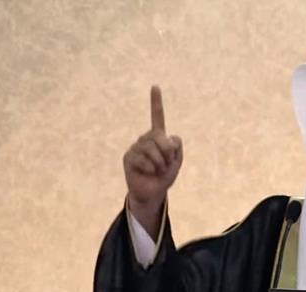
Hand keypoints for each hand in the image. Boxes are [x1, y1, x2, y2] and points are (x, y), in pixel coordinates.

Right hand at [123, 85, 182, 235]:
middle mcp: (146, 138)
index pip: (157, 117)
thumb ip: (176, 147)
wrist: (153, 192)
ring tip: (156, 170)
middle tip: (165, 165)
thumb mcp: (177, 161)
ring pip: (152, 150)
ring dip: (159, 164)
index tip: (155, 86)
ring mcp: (136, 147)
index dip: (156, 102)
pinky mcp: (129, 157)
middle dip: (168, 154)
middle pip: (161, 138)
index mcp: (158, 136)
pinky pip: (143, 160)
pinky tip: (147, 172)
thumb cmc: (164, 176)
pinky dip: (150, 169)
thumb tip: (167, 138)